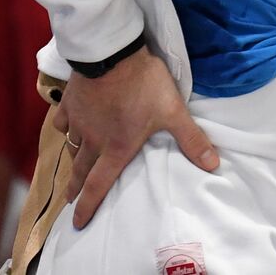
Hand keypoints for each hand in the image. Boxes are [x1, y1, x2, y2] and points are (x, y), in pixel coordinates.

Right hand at [54, 46, 218, 228]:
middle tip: (72, 200)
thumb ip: (191, 139)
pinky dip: (65, 128)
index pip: (98, 186)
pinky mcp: (70, 101)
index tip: (78, 222)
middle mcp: (93, 140)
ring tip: (73, 169)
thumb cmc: (143, 84)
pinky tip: (68, 127)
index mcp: (116, 148)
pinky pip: (62, 122)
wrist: (112, 52)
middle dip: (76, 189)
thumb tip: (213, 165)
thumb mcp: (172, 111)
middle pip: (80, 171)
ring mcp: (79, 120)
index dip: (87, 207)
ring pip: (71, 147)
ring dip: (72, 160)